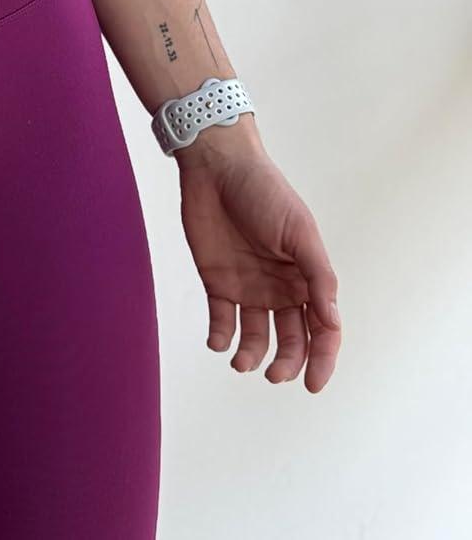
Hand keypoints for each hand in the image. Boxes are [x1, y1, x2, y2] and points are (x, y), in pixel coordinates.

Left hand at [176, 142, 340, 392]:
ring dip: (252, 355)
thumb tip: (332, 322)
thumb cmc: (265, 192)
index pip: (322, 328)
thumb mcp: (299, 232)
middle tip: (274, 376)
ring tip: (241, 362)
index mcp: (307, 277)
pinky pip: (222, 320)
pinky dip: (220, 337)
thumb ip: (318, 277)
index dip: (322, 359)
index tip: (313, 384)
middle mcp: (281, 287)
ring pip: (256, 336)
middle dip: (286, 363)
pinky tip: (218, 342)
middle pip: (291, 339)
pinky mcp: (218, 282)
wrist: (218, 167)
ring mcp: (249, 286)